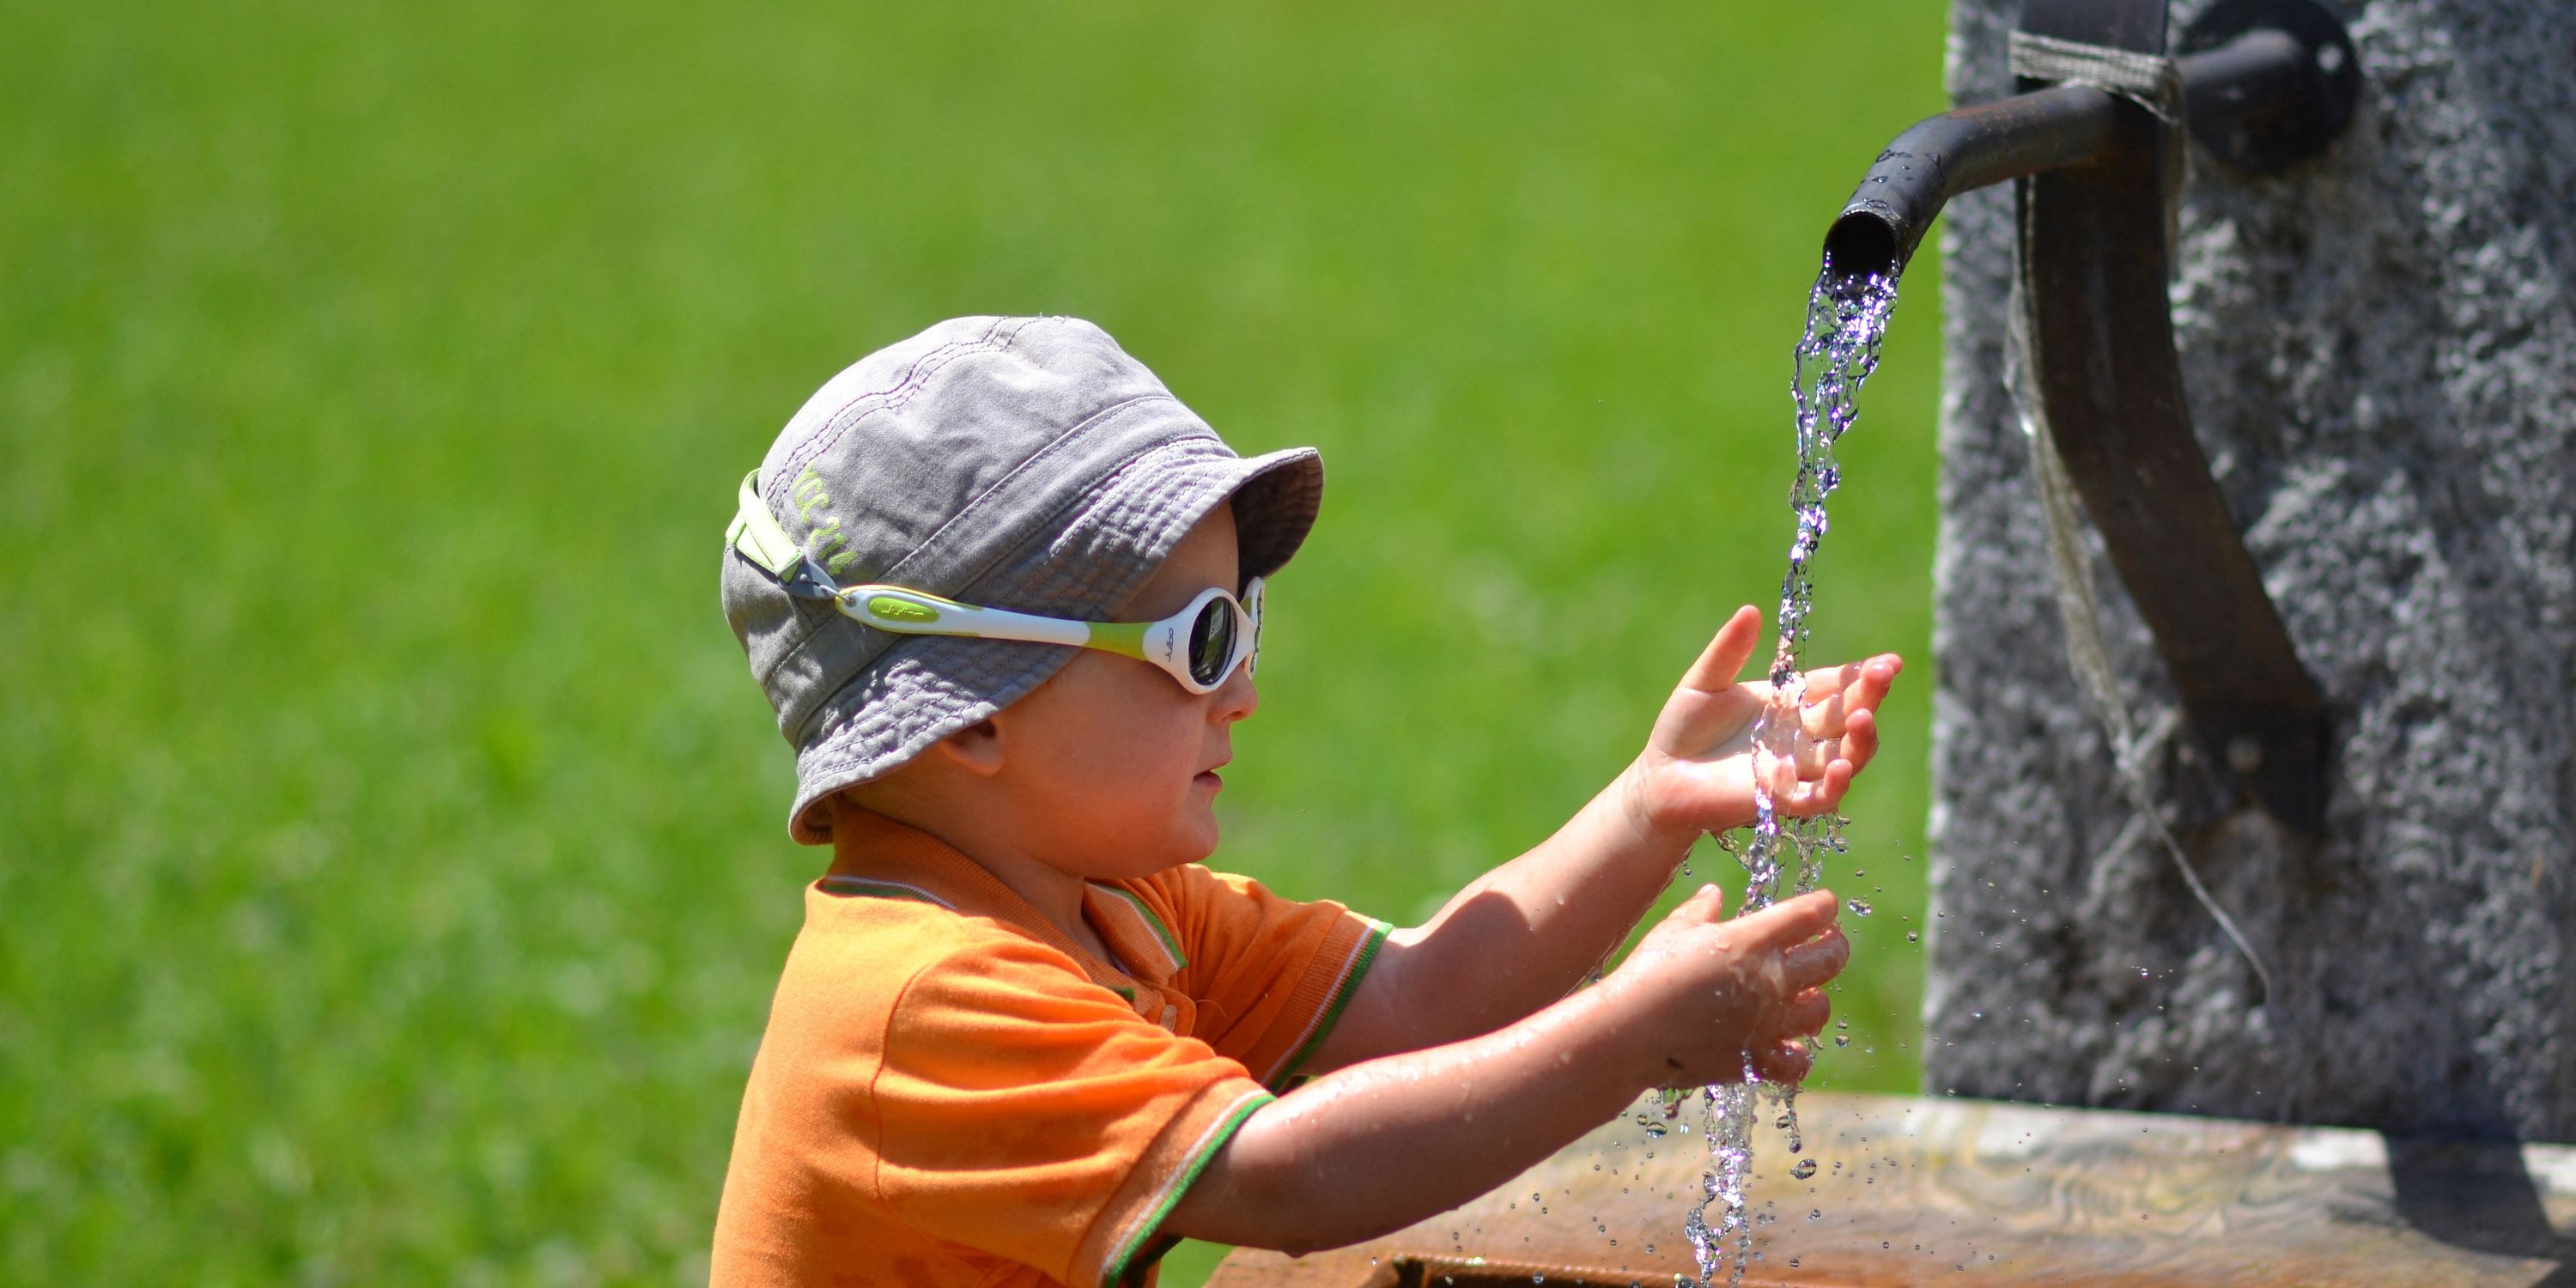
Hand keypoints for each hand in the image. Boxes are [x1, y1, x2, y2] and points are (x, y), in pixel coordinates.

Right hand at [1601, 884, 1846, 1087]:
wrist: (1629, 1033)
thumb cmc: (1647, 974)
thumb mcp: (1673, 931)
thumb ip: (1700, 911)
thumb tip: (1713, 894)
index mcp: (1752, 939)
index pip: (1812, 914)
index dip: (1824, 906)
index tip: (1823, 906)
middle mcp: (1771, 980)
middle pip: (1832, 957)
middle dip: (1834, 946)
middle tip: (1827, 943)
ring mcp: (1769, 1023)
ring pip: (1821, 1010)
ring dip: (1815, 999)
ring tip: (1802, 995)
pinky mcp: (1758, 1059)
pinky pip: (1797, 1061)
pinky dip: (1796, 1054)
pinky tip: (1784, 1044)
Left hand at [1624, 605, 1900, 842]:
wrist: (1659, 777)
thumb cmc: (1682, 730)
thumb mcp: (1704, 682)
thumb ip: (1729, 650)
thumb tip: (1751, 611)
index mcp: (1789, 704)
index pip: (1835, 687)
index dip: (1862, 675)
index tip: (1888, 662)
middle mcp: (1800, 737)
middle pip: (1847, 718)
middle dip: (1869, 697)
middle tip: (1883, 675)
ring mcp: (1795, 769)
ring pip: (1845, 758)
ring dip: (1861, 741)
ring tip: (1863, 718)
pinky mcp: (1781, 800)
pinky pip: (1819, 798)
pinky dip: (1834, 786)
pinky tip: (1840, 767)